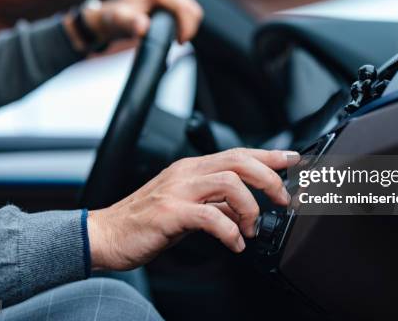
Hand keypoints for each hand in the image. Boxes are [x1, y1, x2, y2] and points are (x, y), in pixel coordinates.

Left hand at [64, 0, 202, 52]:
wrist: (107, 18)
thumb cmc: (113, 20)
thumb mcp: (119, 23)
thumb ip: (131, 24)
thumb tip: (143, 27)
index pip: (186, 8)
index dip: (187, 28)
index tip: (178, 42)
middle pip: (192, 8)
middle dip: (188, 28)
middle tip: (176, 42)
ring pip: (191, 10)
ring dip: (187, 26)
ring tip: (172, 37)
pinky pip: (186, 11)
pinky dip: (184, 23)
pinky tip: (172, 31)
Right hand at [87, 148, 299, 270]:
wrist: (106, 234)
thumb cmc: (145, 221)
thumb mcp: (186, 207)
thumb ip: (214, 203)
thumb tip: (244, 207)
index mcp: (192, 168)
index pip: (237, 153)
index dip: (268, 155)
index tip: (291, 159)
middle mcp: (187, 173)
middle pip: (239, 161)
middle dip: (269, 178)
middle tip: (282, 199)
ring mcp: (178, 190)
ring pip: (230, 182)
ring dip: (251, 207)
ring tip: (253, 228)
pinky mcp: (170, 212)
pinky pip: (211, 217)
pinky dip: (230, 231)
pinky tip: (235, 244)